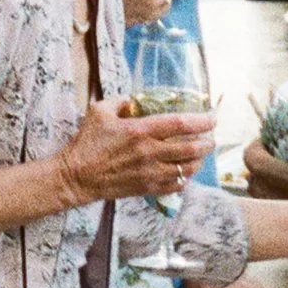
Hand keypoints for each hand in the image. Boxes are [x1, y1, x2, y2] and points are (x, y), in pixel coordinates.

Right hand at [58, 98, 213, 205]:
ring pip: (187, 169)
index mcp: (140, 130)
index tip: (212, 118)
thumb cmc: (86, 142)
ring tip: (201, 155)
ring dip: (199, 161)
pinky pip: (175, 186)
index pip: (181, 124)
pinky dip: (185, 179)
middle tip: (211, 138)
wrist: (76, 176)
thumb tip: (137, 100)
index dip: (201, 121)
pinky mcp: (146, 188)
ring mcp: (149, 173)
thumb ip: (121, 101)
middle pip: (191, 148)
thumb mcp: (100, 111)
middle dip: (207, 143)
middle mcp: (149, 152)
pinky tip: (185, 172)